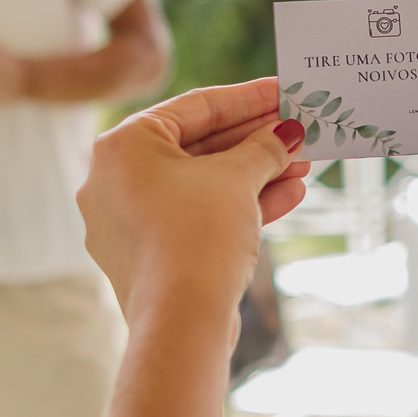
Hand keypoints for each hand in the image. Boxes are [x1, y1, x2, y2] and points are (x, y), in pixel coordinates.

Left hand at [77, 78, 312, 319]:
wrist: (182, 323)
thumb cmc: (198, 238)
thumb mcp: (238, 179)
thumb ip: (265, 147)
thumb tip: (287, 133)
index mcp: (123, 145)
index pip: (196, 107)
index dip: (250, 99)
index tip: (285, 93)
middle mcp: (114, 178)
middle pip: (200, 146)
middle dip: (257, 142)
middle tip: (299, 133)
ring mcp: (128, 219)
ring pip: (202, 184)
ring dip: (255, 175)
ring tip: (303, 167)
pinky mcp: (148, 253)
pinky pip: (196, 214)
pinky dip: (237, 205)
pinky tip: (288, 198)